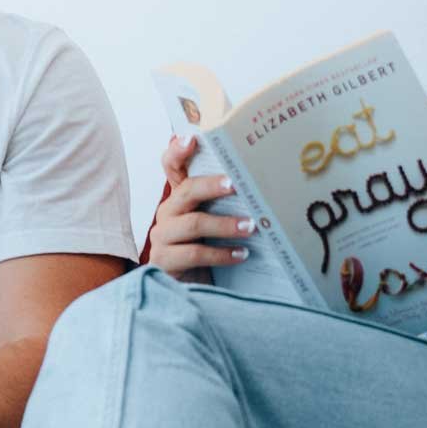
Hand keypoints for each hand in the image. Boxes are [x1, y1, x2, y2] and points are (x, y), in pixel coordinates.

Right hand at [149, 135, 258, 282]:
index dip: (178, 150)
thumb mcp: (215, 223)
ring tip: (251, 227)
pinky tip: (241, 254)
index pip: (172, 165)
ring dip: (225, 224)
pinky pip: (194, 253)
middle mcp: (167, 212)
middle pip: (187, 190)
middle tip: (236, 184)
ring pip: (194, 223)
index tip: (192, 137)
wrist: (190, 289)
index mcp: (180, 197)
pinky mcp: (164, 261)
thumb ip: (227, 204)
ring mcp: (163, 236)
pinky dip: (221, 254)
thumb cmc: (207, 250)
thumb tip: (263, 188)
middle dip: (212, 186)